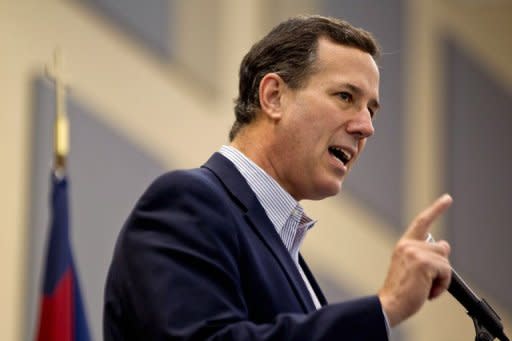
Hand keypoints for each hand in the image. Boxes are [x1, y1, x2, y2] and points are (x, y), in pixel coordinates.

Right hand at [378, 194, 452, 326]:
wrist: (389, 304)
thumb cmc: (400, 291)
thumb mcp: (411, 268)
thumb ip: (424, 254)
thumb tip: (444, 246)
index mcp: (404, 245)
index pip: (422, 222)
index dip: (436, 209)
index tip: (447, 198)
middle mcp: (408, 245)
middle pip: (442, 247)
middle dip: (441, 266)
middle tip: (427, 281)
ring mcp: (416, 252)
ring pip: (445, 261)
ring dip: (441, 278)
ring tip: (425, 287)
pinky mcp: (424, 263)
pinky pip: (447, 271)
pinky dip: (442, 285)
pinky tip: (428, 291)